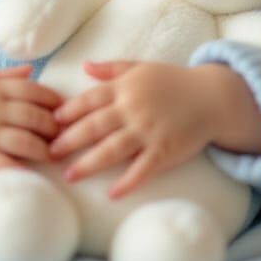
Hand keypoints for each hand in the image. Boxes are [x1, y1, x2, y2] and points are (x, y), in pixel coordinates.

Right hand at [0, 64, 62, 178]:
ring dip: (43, 149)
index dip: (53, 100)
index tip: (64, 110)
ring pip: (24, 141)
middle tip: (63, 135)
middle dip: (52, 126)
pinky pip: (3, 163)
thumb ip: (5, 76)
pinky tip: (31, 172)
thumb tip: (31, 70)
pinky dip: (20, 168)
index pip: (33, 91)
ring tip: (51, 154)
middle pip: (33, 116)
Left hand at [48, 61, 260, 198]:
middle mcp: (134, 109)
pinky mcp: (165, 150)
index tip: (50, 122)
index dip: (68, 111)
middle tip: (49, 152)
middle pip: (94, 126)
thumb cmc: (173, 81)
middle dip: (69, 140)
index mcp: (125, 87)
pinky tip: (112, 194)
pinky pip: (143, 169)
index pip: (89, 99)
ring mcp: (149, 131)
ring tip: (70, 175)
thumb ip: (112, 69)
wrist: (212, 97)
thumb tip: (84, 66)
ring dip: (89, 164)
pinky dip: (128, 182)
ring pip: (112, 149)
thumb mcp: (141, 68)